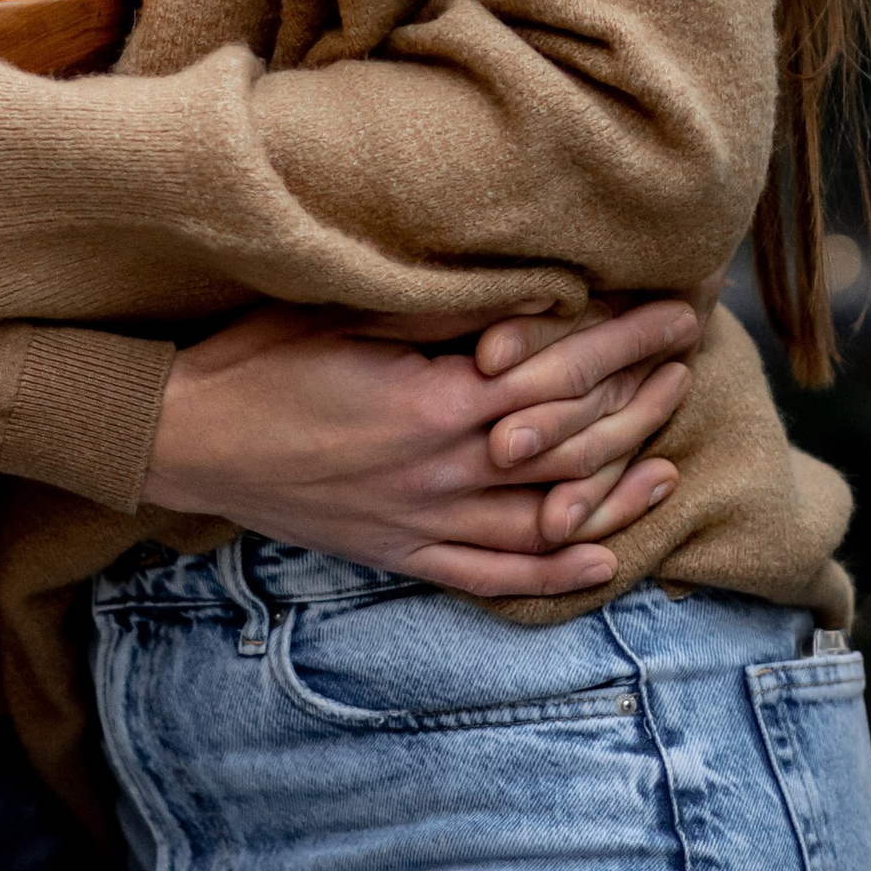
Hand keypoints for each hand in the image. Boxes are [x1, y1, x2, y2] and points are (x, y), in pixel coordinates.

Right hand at [144, 295, 700, 601]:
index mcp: (433, 404)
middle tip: (687, 362)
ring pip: (548, 516)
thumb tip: (539, 294)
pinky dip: (556, 571)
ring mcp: (424, 524)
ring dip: (617, 485)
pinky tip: (605, 553)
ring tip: (668, 450)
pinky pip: (495, 576)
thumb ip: (445, 310)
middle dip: (638, 400)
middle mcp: (442, 474)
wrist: (184, 439)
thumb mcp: (347, 311)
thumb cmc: (259, 359)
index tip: (679, 311)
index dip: (628, 340)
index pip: (561, 374)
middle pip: (571, 445)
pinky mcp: (402, 555)